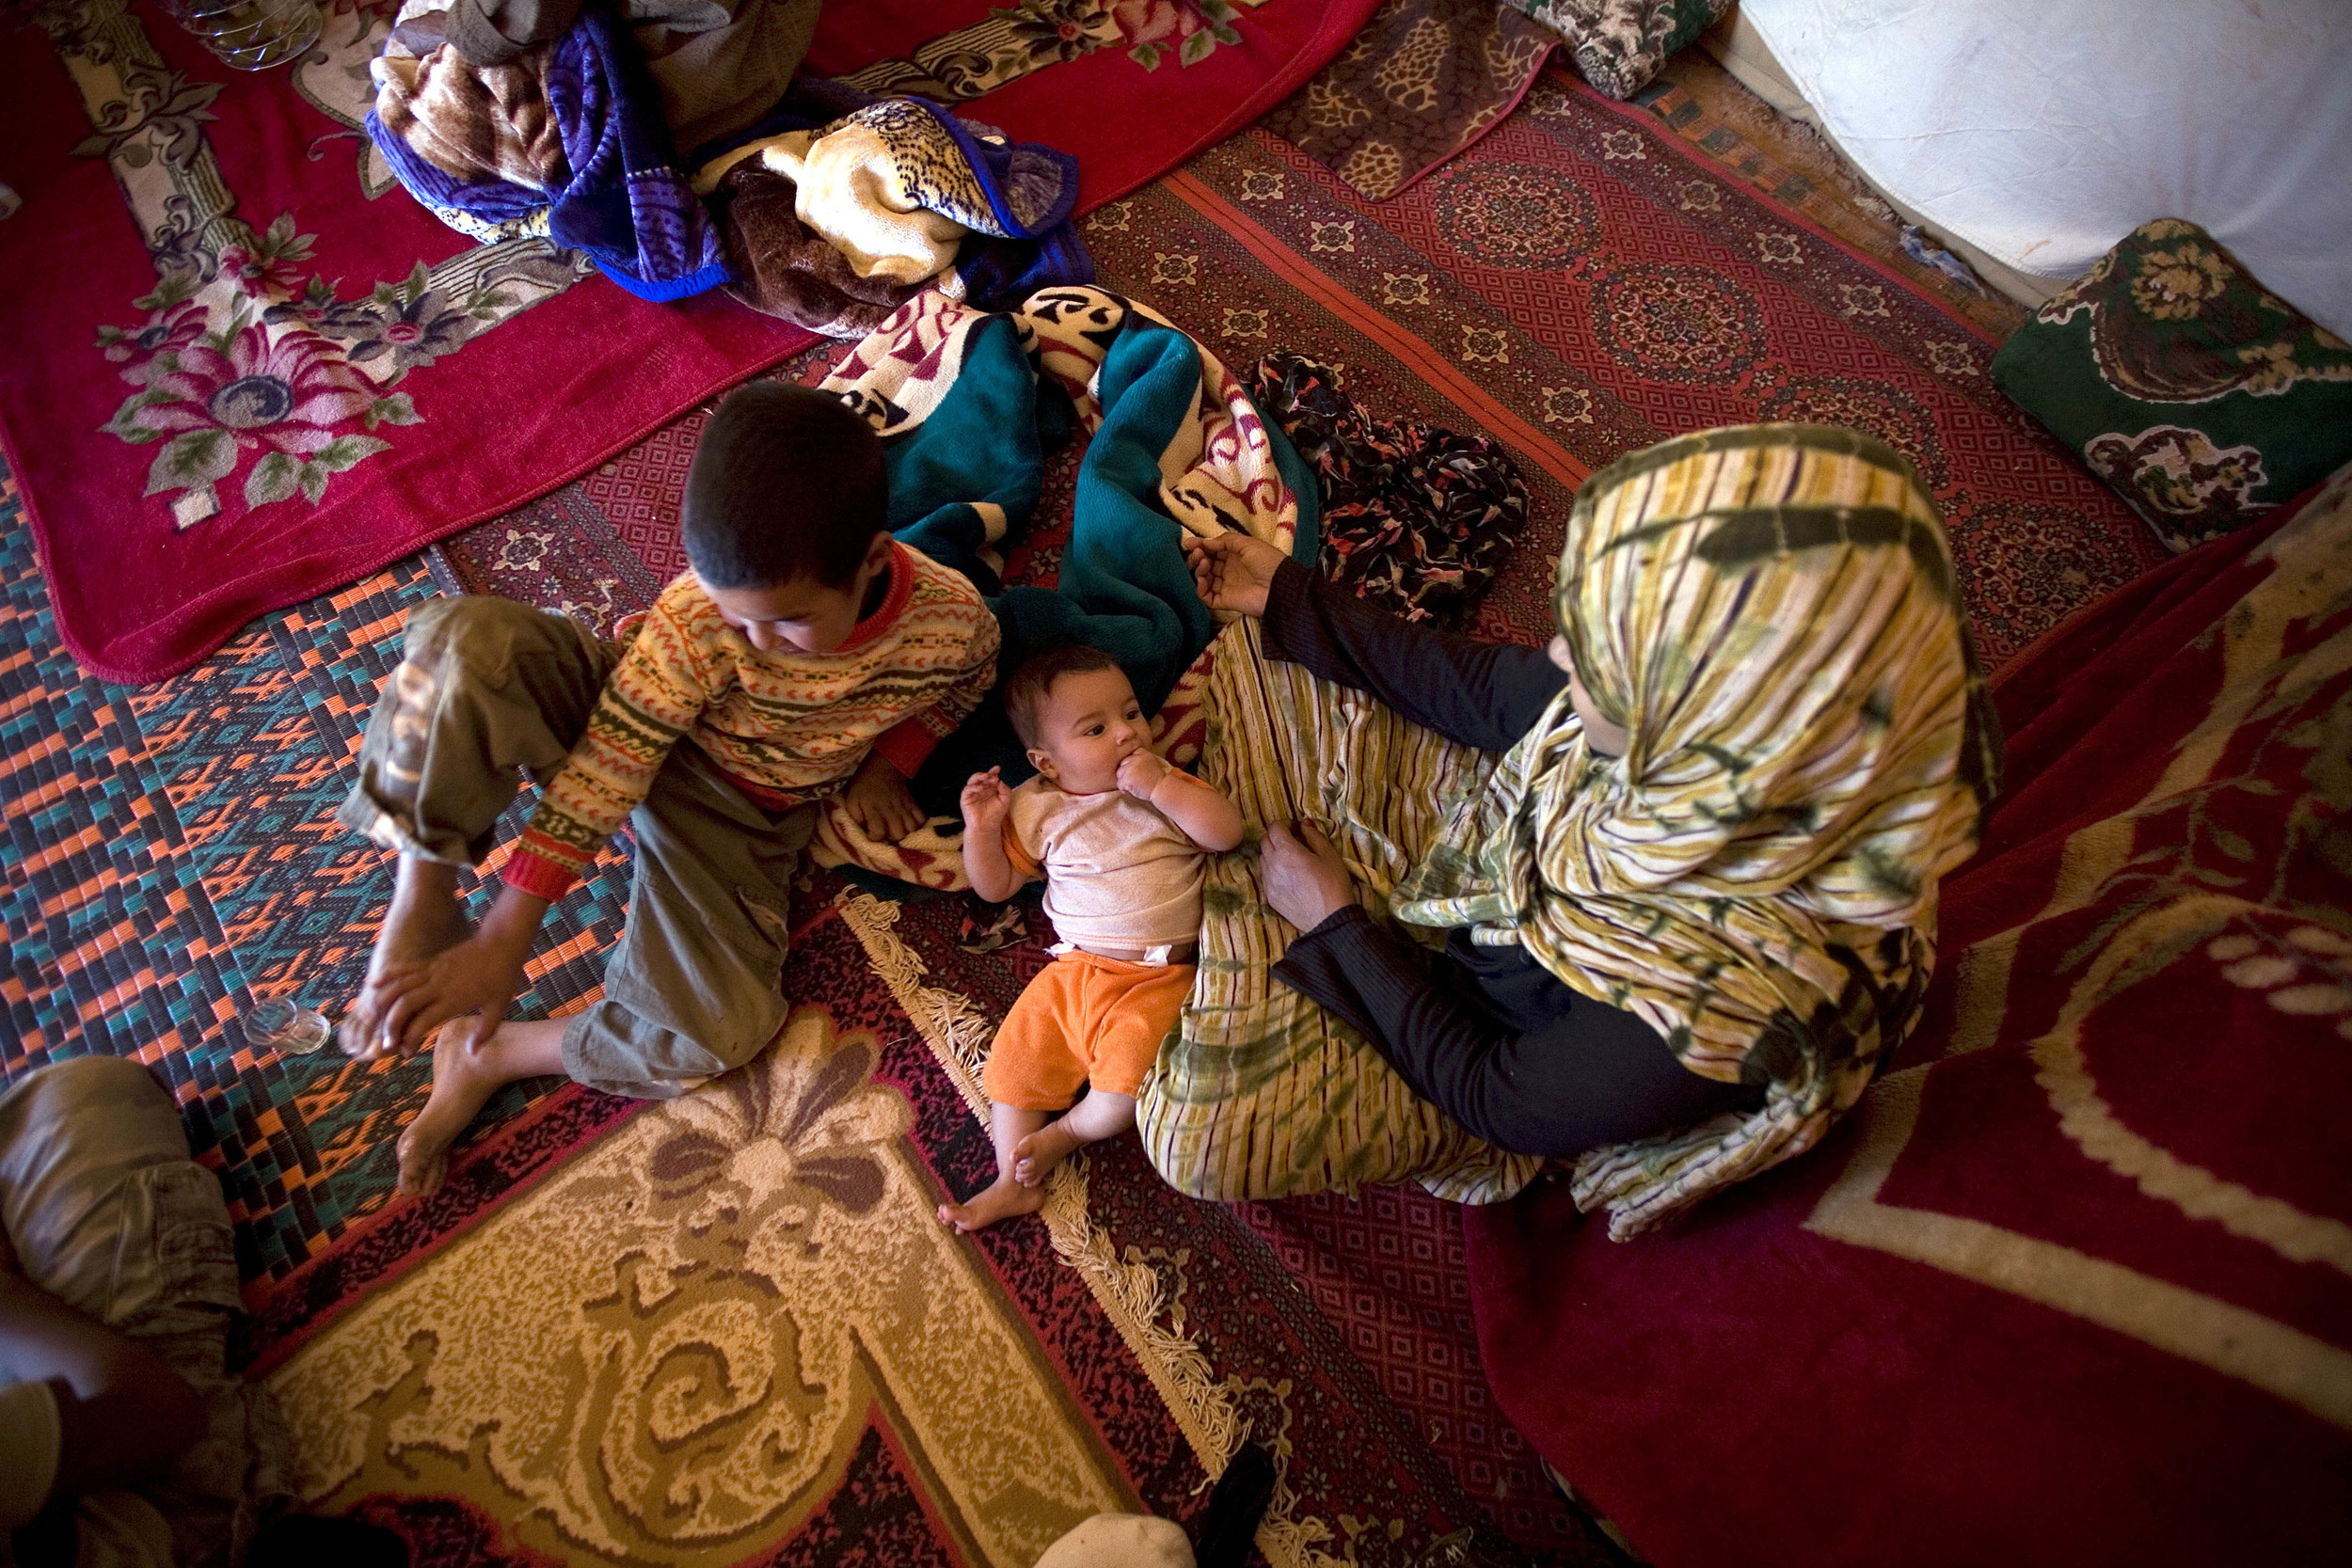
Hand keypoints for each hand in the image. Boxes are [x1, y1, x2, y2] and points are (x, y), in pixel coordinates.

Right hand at [364, 930, 528, 1059]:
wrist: (502, 943)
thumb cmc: (503, 977)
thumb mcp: (499, 1007)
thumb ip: (484, 1031)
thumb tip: (471, 1053)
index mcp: (455, 999)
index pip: (424, 1021)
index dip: (411, 1038)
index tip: (406, 1052)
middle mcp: (439, 985)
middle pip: (405, 1005)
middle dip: (391, 1025)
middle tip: (386, 1043)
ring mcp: (433, 971)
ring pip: (400, 985)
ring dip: (383, 1003)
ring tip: (374, 1020)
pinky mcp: (431, 961)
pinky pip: (405, 968)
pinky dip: (388, 976)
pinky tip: (372, 985)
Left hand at [847, 750, 924, 841]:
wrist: (883, 767)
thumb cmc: (864, 786)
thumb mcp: (851, 799)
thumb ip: (854, 816)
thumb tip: (861, 828)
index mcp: (874, 809)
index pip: (878, 832)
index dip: (874, 837)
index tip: (870, 833)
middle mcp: (890, 810)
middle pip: (899, 834)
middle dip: (892, 838)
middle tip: (886, 833)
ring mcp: (904, 807)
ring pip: (912, 828)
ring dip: (905, 832)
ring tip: (897, 830)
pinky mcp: (913, 803)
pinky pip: (921, 819)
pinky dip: (917, 824)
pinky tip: (908, 824)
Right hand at [961, 767, 1012, 832]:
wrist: (987, 826)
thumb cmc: (995, 814)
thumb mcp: (1004, 801)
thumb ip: (1005, 790)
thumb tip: (1000, 781)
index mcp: (990, 788)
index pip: (990, 777)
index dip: (993, 772)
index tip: (997, 768)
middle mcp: (980, 788)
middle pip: (981, 777)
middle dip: (986, 775)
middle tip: (992, 776)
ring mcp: (972, 793)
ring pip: (972, 780)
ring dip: (978, 777)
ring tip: (985, 777)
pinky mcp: (965, 798)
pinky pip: (967, 790)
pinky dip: (972, 787)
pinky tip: (979, 788)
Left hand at [1115, 748, 1171, 800]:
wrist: (1163, 788)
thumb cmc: (1156, 779)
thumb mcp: (1150, 762)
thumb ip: (1139, 758)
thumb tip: (1125, 761)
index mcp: (1141, 752)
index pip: (1128, 757)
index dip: (1131, 766)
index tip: (1139, 772)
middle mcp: (1135, 757)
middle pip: (1122, 764)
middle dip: (1127, 773)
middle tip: (1138, 779)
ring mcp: (1131, 767)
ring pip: (1119, 774)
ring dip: (1125, 781)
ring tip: (1137, 784)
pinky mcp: (1127, 777)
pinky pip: (1119, 784)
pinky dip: (1125, 789)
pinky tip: (1135, 789)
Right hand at [1182, 529, 1286, 616]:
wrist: (1279, 587)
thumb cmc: (1267, 561)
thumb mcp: (1247, 544)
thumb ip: (1225, 541)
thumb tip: (1205, 542)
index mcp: (1235, 555)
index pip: (1213, 550)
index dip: (1200, 546)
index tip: (1188, 543)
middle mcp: (1229, 570)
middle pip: (1206, 563)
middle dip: (1198, 557)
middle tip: (1198, 553)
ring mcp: (1226, 586)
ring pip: (1204, 578)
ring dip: (1199, 570)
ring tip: (1204, 563)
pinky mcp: (1225, 601)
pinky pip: (1207, 597)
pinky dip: (1200, 589)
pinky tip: (1203, 580)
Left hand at [1259, 819, 1355, 931]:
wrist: (1329, 920)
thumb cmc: (1333, 885)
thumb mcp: (1329, 855)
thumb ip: (1314, 835)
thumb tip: (1304, 824)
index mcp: (1286, 851)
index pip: (1274, 827)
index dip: (1285, 823)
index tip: (1297, 828)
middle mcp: (1272, 865)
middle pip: (1265, 841)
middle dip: (1277, 836)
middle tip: (1294, 841)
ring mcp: (1268, 882)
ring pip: (1263, 859)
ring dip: (1273, 853)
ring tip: (1291, 859)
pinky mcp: (1269, 897)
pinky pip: (1265, 876)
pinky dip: (1272, 870)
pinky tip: (1288, 876)